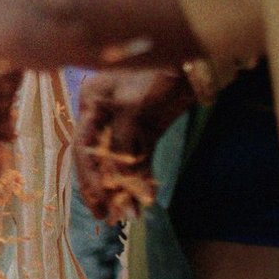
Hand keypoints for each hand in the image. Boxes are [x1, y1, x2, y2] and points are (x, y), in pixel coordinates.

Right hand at [74, 68, 193, 222]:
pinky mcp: (146, 129)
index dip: (88, 177)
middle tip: (110, 218)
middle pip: (98, 158)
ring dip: (126, 188)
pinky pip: (141, 158)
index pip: (83, 146)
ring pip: (120, 162)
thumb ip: (122, 138)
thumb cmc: (158, 71)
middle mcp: (102, 115)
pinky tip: (149, 195)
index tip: (98, 203)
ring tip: (133, 213)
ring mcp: (125, 123)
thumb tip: (118, 175)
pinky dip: (144, 177)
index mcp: (91, 102)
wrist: (196, 59)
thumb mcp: (134, 103)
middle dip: (104, 189)